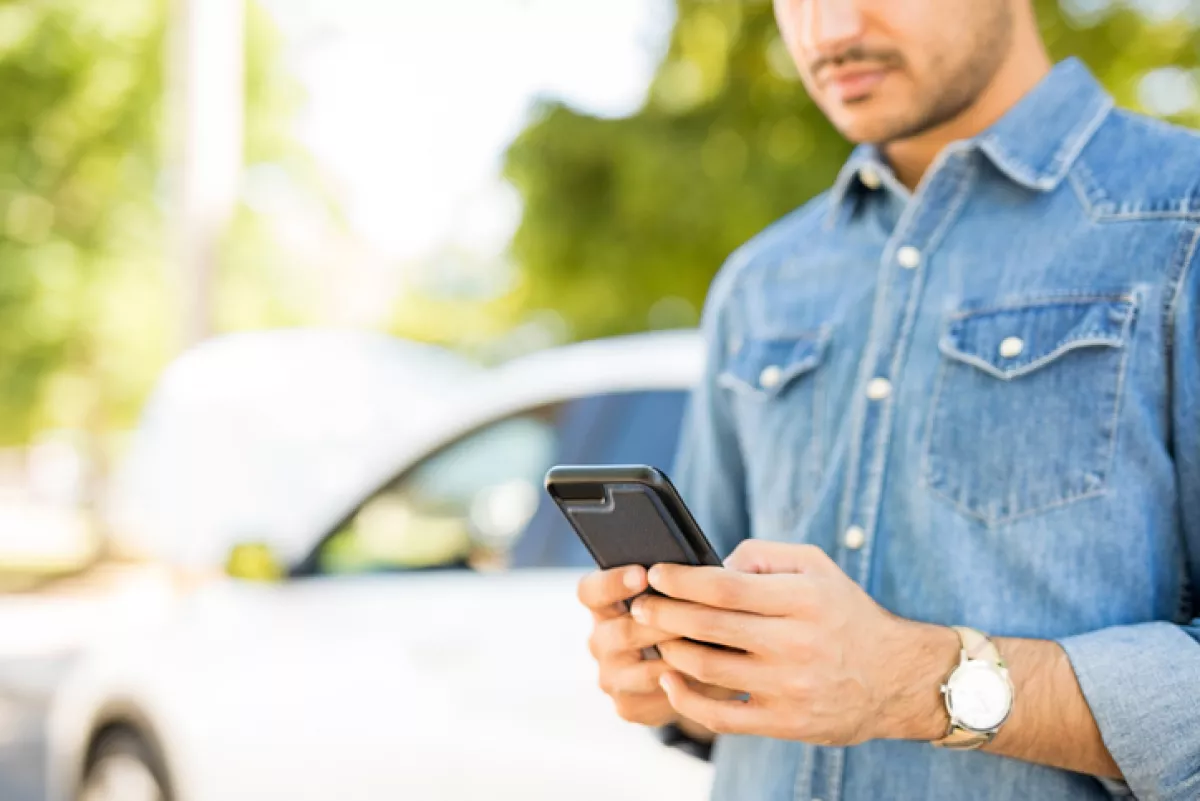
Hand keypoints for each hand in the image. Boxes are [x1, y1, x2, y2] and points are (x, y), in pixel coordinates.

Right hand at [577, 566, 735, 730]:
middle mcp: (600, 642)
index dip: (613, 582)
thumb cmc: (680, 620)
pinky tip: (711, 675)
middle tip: (698, 614)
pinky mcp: (629, 707)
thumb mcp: (670, 595)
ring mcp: (611, 678)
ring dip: (680, 659)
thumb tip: (701, 571)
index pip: (591, 591)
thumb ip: (675, 583)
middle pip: (622, 632)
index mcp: (603, 606)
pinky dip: (688, 687)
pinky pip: (660, 698)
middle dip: (663, 623)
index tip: (643, 574)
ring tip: (714, 647)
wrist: (684, 673)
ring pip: (645, 671)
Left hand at [631, 541, 956, 745]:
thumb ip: (763, 555)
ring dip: (670, 651)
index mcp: (802, 599)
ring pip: (708, 669)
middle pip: (709, 627)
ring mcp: (791, 687)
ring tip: (655, 637)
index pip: (725, 587)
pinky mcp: (786, 723)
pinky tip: (670, 680)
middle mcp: (797, 643)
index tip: (655, 573)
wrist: (896, 678)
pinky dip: (686, 700)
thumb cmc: (844, 613)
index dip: (681, 580)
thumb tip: (711, 563)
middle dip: (663, 613)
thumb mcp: (817, 567)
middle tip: (640, 606)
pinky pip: (721, 716)